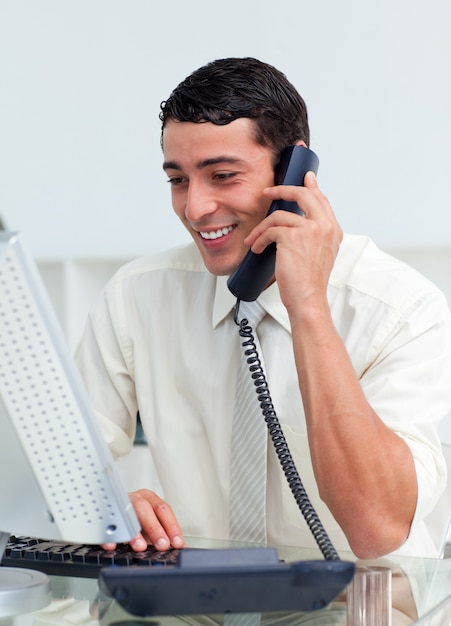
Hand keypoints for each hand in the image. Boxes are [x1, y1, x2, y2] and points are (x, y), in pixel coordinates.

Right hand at [102, 489, 184, 551]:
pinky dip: (109, 536)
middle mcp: (134, 499)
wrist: (109, 507)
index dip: (171, 526)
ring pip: (125, 514)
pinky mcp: (103, 515)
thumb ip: (164, 534)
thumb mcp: (151, 523)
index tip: (177, 542)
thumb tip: (181, 548)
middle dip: (155, 528)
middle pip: (145, 509)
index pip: (163, 509)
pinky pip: (104, 524)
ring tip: (140, 547)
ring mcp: (117, 506)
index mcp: (149, 499)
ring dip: (134, 532)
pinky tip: (113, 545)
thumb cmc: (135, 518)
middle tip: (162, 545)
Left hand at [245, 171, 342, 310]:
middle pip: (303, 195)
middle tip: (268, 193)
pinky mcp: (292, 236)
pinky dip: (259, 238)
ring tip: (254, 239)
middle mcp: (324, 226)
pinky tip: (256, 248)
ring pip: (279, 215)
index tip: (306, 177)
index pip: (321, 200)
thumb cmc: (310, 282)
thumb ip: (314, 234)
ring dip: (262, 228)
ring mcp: (309, 229)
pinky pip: (270, 230)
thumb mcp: (320, 254)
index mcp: (333, 230)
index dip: (311, 187)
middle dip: (282, 190)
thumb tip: (298, 220)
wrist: (308, 298)